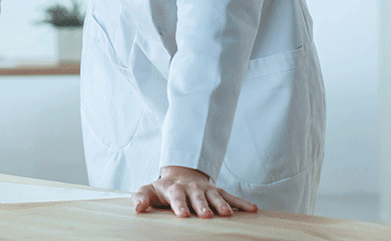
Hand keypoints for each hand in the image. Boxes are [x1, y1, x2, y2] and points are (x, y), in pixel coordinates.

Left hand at [132, 165, 257, 217]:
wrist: (181, 175)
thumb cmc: (163, 189)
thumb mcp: (148, 190)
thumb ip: (141, 197)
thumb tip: (138, 208)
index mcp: (174, 189)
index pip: (176, 196)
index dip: (179, 205)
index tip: (182, 215)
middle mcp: (191, 188)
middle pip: (197, 196)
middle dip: (202, 205)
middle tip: (207, 215)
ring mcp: (206, 189)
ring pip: (215, 196)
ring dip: (221, 205)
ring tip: (227, 215)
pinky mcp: (217, 192)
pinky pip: (231, 197)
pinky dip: (242, 203)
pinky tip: (252, 210)